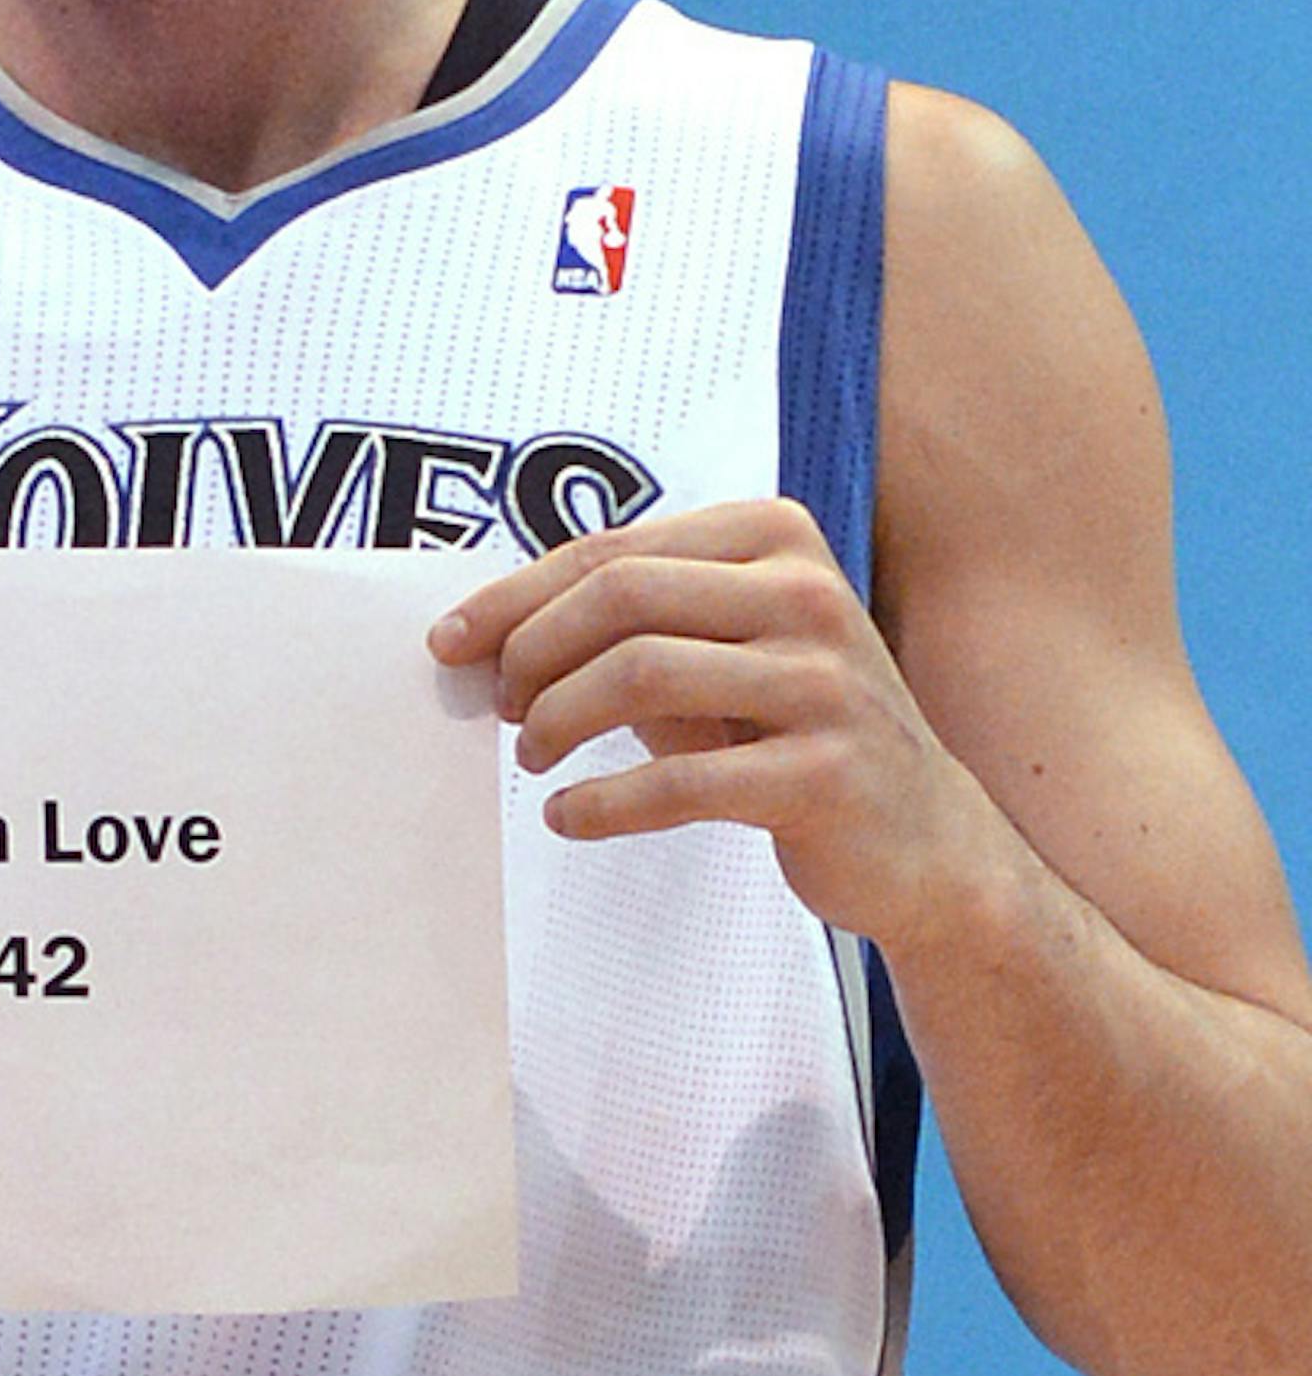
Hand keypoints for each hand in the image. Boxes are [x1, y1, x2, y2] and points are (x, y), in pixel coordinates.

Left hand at [430, 497, 1002, 950]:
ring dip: (557, 720)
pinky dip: (602, 801)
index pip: (611, 550)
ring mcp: (824, 682)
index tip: (450, 639)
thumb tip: (487, 631)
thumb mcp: (721, 648)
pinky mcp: (826, 774)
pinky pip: (679, 781)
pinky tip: (568, 816)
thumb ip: (629, 621)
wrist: (926, 839)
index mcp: (774, 536)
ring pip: (640, 675)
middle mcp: (805, 594)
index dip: (515, 595)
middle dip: (531, 651)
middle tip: (496, 705)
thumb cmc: (793, 728)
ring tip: (530, 754)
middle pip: (619, 598)